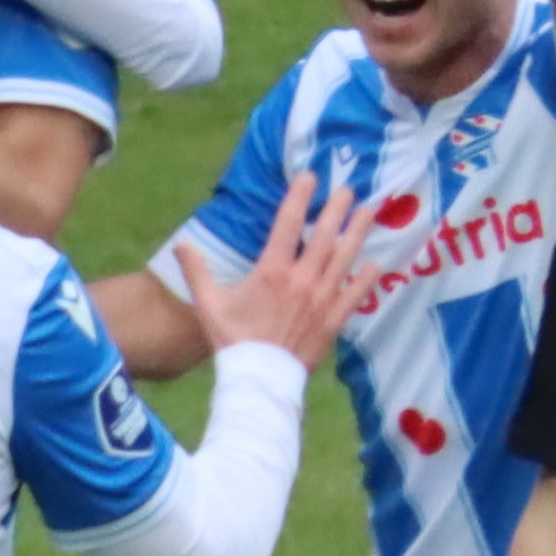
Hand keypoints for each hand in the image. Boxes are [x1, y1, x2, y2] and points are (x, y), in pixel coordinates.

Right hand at [180, 169, 369, 373]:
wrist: (258, 380)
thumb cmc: (233, 341)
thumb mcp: (209, 304)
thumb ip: (197, 271)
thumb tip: (179, 245)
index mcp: (272, 271)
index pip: (289, 223)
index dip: (300, 196)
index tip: (310, 176)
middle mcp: (301, 280)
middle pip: (325, 235)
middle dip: (337, 208)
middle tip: (348, 189)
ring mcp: (321, 300)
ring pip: (344, 258)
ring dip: (358, 232)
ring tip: (369, 211)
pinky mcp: (333, 321)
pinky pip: (355, 295)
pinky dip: (366, 279)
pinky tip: (376, 264)